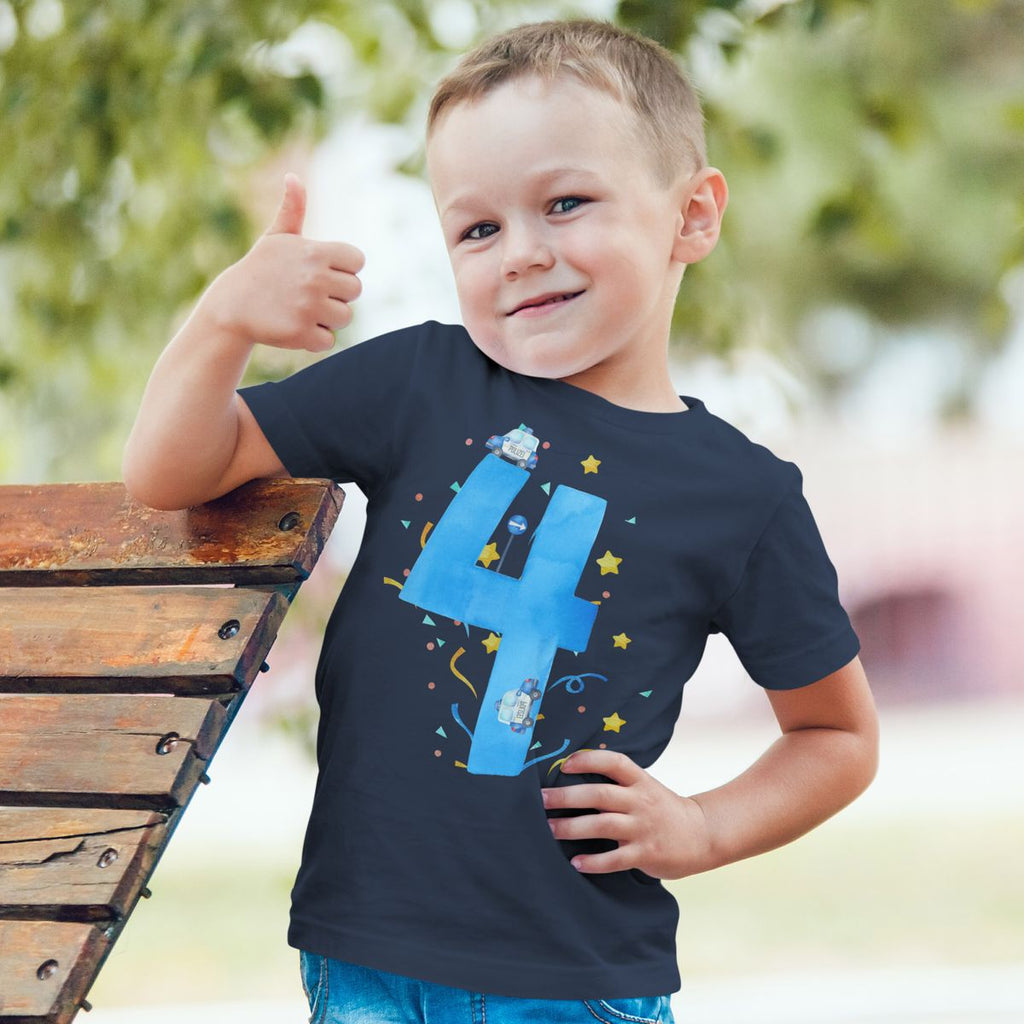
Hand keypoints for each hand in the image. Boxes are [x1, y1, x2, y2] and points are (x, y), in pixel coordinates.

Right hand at [208, 172, 364, 352]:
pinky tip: (295, 326)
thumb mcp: (276, 238)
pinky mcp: (302, 333)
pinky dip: (315, 338)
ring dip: (327, 317)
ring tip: (301, 309)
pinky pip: (329, 340)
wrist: (231, 306)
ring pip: (345, 317)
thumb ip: (293, 209)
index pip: (357, 261)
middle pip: (355, 291)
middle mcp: (315, 278)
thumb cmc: (260, 269)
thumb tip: (293, 177)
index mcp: (316, 252)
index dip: (343, 269)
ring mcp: (309, 307)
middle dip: (336, 294)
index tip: (322, 272)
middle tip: (309, 293)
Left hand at [542, 749, 714, 879]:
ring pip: (603, 825)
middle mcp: (640, 801)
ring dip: (573, 827)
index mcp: (639, 781)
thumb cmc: (662, 809)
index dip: (589, 759)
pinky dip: (594, 862)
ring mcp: (643, 827)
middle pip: (600, 794)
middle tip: (541, 800)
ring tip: (550, 830)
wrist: (702, 834)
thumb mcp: (645, 787)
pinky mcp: (646, 853)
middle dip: (567, 796)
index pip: (614, 762)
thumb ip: (617, 784)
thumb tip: (572, 777)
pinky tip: (575, 862)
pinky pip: (615, 859)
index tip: (563, 764)